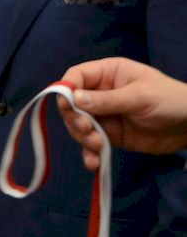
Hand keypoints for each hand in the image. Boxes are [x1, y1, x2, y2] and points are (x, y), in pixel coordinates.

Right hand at [57, 57, 186, 169]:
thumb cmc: (170, 101)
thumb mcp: (139, 97)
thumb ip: (107, 99)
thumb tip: (73, 99)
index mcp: (108, 74)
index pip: (76, 77)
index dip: (67, 89)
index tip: (68, 106)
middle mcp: (101, 93)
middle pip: (72, 104)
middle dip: (76, 119)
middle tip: (88, 131)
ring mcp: (105, 115)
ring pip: (79, 125)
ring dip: (83, 138)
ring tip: (98, 146)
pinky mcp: (111, 135)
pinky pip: (92, 144)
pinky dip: (90, 153)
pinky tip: (94, 163)